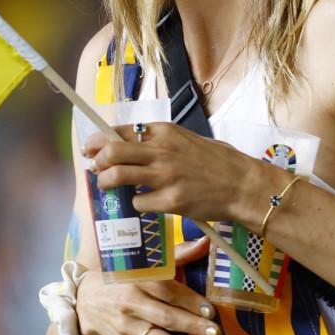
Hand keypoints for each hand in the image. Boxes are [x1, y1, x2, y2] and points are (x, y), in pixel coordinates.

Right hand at [75, 238, 220, 334]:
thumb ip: (177, 255)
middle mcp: (129, 303)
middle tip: (216, 334)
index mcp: (136, 279)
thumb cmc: (124, 278)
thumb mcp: (145, 263)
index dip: (189, 300)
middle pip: (165, 318)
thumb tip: (207, 242)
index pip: (165, 290)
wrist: (86, 300)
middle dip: (193, 327)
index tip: (210, 311)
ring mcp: (125, 327)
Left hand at [83, 122, 272, 223]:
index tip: (90, 148)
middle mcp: (162, 151)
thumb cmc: (218, 162)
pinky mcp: (171, 201)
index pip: (120, 131)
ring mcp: (166, 177)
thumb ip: (158, 141)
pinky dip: (137, 203)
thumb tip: (126, 145)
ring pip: (118, 176)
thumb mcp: (186, 140)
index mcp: (165, 132)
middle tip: (94, 168)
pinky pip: (139, 202)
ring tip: (106, 186)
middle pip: (112, 152)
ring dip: (105, 182)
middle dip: (96, 161)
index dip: (99, 140)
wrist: (244, 185)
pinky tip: (145, 202)